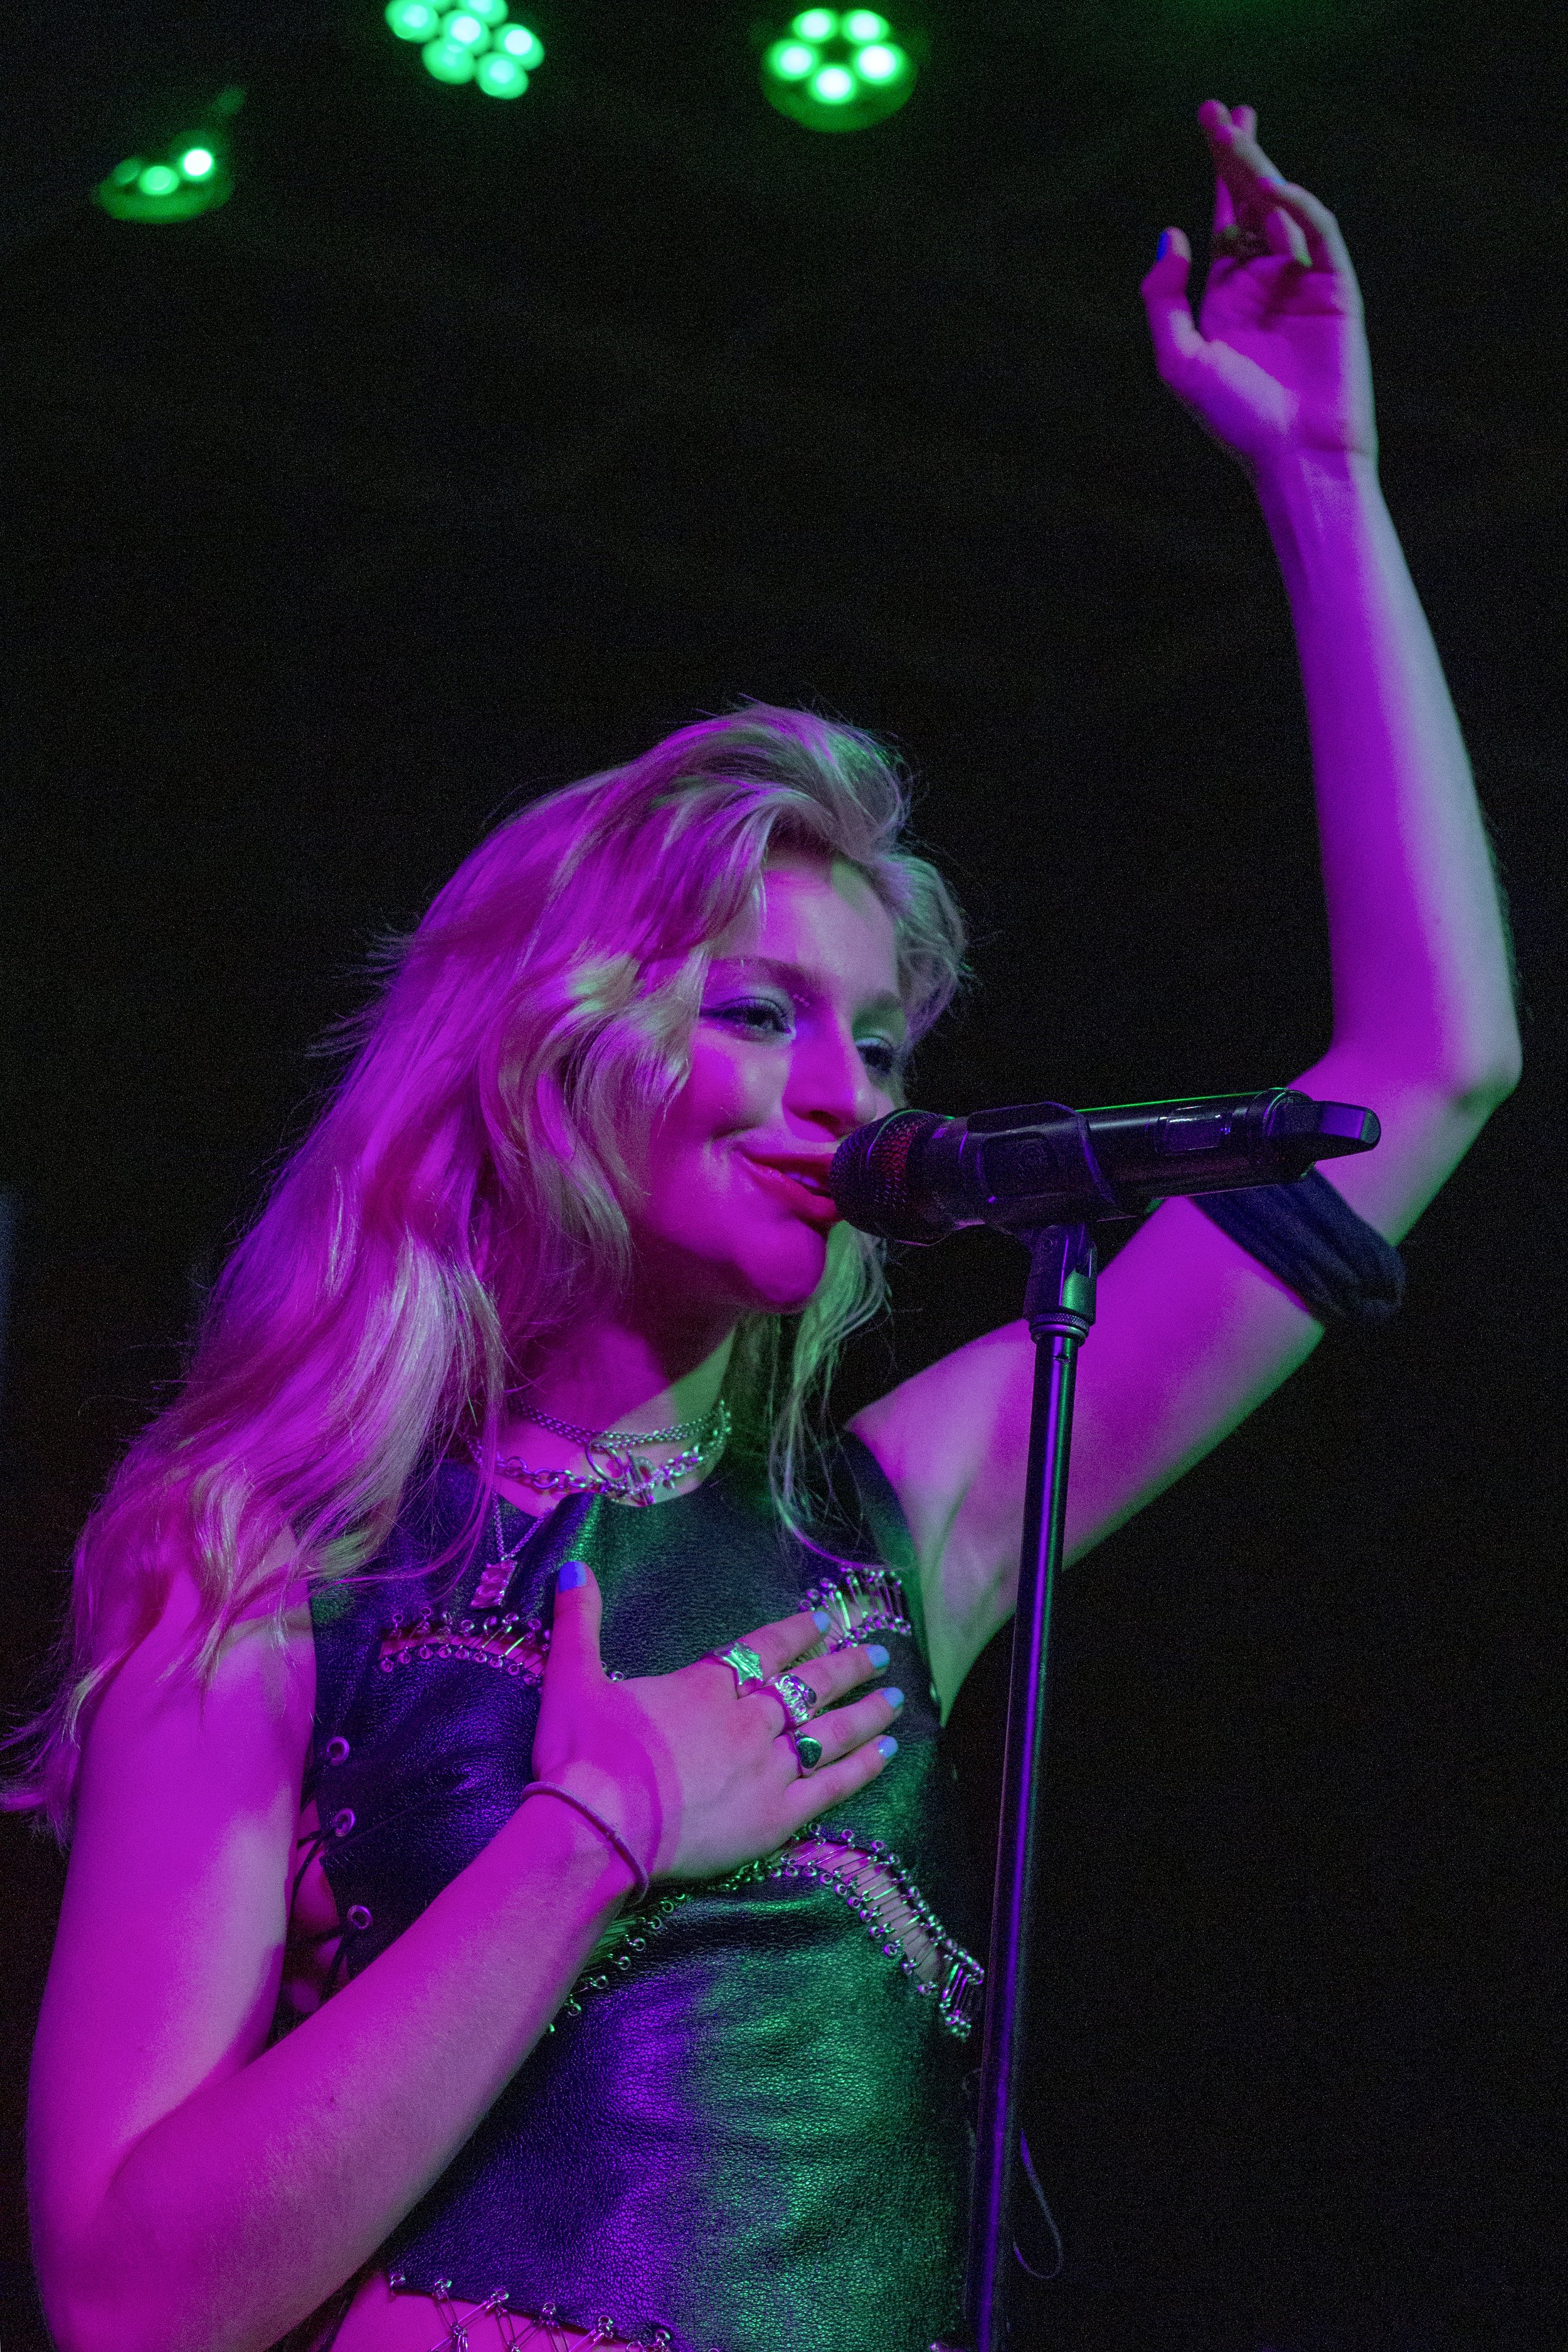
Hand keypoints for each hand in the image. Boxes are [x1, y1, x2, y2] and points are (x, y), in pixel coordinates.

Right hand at [529, 1566, 900, 1884]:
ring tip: (895, 1699)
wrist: (598, 1830)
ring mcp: (766, 1769)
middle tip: (878, 1655)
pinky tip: (887, 1754)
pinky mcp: (775, 1818)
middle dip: (845, 1668)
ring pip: (829, 1732)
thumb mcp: (572, 1679)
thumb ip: (579, 1621)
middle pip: (808, 1687)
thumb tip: (573, 1565)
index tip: (825, 1620)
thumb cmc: (583, 1756)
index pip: (764, 1649)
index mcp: (705, 1687)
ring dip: (865, 1712)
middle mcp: (747, 1720)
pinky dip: (862, 1768)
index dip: (797, 1633)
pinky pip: (831, 1787)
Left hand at [1141, 101, 1375, 478]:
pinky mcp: (1338, 291)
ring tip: (1238, 136)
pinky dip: (1300, 209)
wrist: (1294, 457)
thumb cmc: (1236, 421)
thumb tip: (1170, 235)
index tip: (1213, 128)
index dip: (1219, 175)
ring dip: (1261, 174)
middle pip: (1252, 204)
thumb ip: (1163, 299)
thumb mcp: (1180, 360)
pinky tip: (1275, 188)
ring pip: (1283, 212)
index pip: (1224, 222)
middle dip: (1239, 157)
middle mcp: (1266, 284)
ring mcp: (1304, 285)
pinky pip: (1320, 236)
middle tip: (1222, 110)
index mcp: (1228, 298)